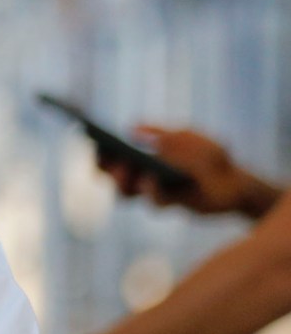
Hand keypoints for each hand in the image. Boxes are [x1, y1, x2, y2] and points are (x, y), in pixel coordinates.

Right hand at [106, 126, 278, 217]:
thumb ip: (165, 133)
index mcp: (144, 157)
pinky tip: (153, 178)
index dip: (101, 152)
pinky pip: (153, 201)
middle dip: (106, 167)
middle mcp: (143, 176)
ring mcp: (154, 191)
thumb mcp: (192, 138)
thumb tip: (133, 128)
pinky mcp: (169, 204)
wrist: (237, 184)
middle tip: (107, 158)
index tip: (95, 141)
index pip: (113, 156)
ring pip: (126, 192)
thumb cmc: (214, 158)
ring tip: (126, 168)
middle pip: (112, 175)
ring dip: (123, 181)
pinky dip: (151, 190)